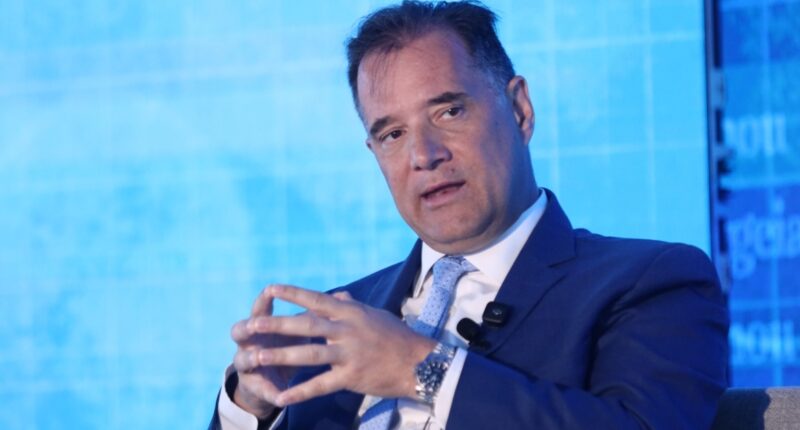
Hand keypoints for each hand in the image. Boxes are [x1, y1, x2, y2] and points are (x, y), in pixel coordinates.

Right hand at [230, 285, 307, 417]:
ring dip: (251, 358)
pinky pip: (261, 390)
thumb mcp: (295, 333)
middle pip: (238, 331)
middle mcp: (248, 343)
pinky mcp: (255, 387)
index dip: (263, 300)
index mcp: (260, 326)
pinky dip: (270, 393)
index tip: (270, 289)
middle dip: (246, 327)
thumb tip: (333, 297)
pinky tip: (280, 398)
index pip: (258, 309)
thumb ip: (308, 317)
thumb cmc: (286, 347)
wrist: (272, 382)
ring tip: (259, 357)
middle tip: (254, 324)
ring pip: (242, 360)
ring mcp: (247, 366)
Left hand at [243, 284, 436, 406]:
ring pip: (308, 354)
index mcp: (351, 313)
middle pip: (306, 326)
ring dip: (280, 356)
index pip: (316, 300)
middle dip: (275, 325)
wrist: (420, 363)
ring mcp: (349, 353)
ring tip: (256, 358)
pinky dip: (300, 392)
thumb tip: (338, 295)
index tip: (270, 289)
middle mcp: (347, 330)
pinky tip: (281, 398)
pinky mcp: (352, 376)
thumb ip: (352, 306)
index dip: (292, 294)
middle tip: (249, 326)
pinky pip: (321, 385)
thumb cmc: (397, 336)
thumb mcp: (374, 315)